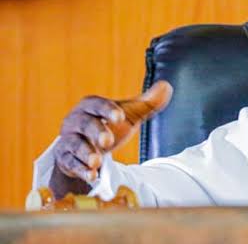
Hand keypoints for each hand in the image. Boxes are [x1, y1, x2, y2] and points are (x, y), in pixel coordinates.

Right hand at [52, 81, 172, 182]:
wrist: (85, 149)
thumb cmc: (109, 126)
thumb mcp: (129, 115)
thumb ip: (147, 103)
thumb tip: (166, 87)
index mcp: (90, 106)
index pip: (97, 104)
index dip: (107, 109)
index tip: (120, 116)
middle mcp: (76, 121)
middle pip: (85, 124)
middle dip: (96, 132)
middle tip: (108, 141)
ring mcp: (69, 141)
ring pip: (74, 145)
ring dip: (86, 153)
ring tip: (97, 162)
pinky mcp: (65, 159)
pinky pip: (70, 164)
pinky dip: (80, 170)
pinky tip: (91, 176)